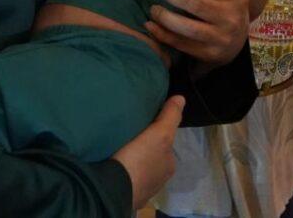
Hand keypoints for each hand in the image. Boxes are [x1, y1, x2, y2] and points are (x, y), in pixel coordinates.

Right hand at [112, 95, 183, 209]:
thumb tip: (181, 98)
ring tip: (117, 150)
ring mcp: (141, 190)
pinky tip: (111, 164)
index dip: (157, 133)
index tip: (144, 126)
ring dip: (131, 161)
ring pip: (138, 169)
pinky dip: (121, 172)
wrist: (112, 190)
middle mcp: (158, 180)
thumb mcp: (160, 134)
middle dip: (143, 149)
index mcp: (169, 166)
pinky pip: (124, 178)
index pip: (166, 144)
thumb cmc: (140, 160)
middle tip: (128, 137)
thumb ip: (170, 116)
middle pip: (152, 157)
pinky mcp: (124, 195)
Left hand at [143, 0, 249, 66]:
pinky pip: (181, 44)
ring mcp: (221, 37)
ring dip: (165, 16)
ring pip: (187, 27)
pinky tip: (150, 25)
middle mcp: (231, 17)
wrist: (237, 44)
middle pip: (195, 3)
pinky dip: (162, 34)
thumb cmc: (224, 9)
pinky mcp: (210, 54)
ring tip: (152, 7)